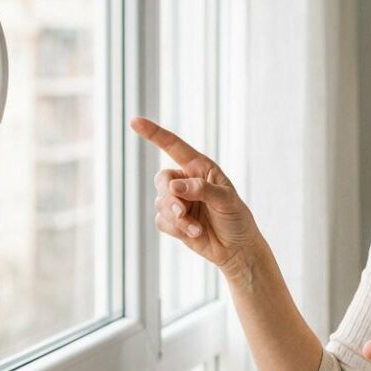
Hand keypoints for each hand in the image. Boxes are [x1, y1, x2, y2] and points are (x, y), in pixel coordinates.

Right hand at [130, 117, 261, 276]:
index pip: (173, 146)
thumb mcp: (226, 200)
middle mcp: (186, 181)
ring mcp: (178, 201)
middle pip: (161, 180)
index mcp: (200, 167)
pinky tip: (194, 234)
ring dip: (177, 219)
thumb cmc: (236, 219)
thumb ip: (202, 190)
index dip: (153, 133)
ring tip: (197, 229)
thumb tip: (174, 186)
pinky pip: (161, 221)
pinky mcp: (173, 221)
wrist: (236, 249)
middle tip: (181, 212)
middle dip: (169, 198)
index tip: (134, 121)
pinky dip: (176, 229)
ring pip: (160, 203)